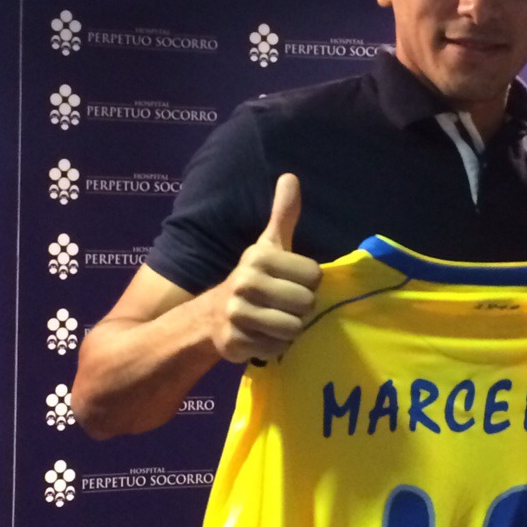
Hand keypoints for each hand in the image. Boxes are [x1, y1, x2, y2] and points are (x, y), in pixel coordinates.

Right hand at [210, 173, 321, 362]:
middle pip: (306, 303)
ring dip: (289, 330)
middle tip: (283, 305)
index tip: (291, 283)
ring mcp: (237, 314)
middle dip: (300, 308)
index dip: (308, 283)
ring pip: (293, 328)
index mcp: (259, 257)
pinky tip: (261, 336)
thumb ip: (283, 214)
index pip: (314, 276)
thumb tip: (291, 177)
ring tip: (274, 321)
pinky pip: (277, 349)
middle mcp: (246, 283)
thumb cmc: (253, 279)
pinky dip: (274, 347)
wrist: (211, 316)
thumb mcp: (268, 245)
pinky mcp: (235, 343)